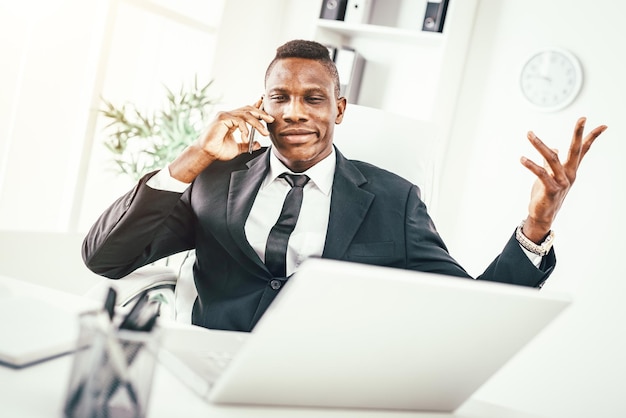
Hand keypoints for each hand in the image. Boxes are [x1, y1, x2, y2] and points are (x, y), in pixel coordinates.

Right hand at [169, 99, 273, 182]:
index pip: (247, 110)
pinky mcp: (222, 118)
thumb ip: (247, 145)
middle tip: (271, 120)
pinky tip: (245, 138)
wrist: (207, 154)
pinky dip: (245, 129)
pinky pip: (238, 120)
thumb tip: (258, 144)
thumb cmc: (218, 150)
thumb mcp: (237, 148)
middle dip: (261, 113)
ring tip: (264, 133)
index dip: (257, 108)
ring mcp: (225, 115)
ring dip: (257, 124)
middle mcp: (229, 115)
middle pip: (248, 109)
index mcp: (232, 119)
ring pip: (246, 114)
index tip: (267, 109)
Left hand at [520, 117, 606, 242]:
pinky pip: (541, 174)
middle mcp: (569, 174)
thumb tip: (554, 148)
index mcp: (570, 170)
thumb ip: (551, 163)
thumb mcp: (549, 176)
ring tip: (529, 134)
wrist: (542, 216)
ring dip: (539, 145)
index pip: (583, 150)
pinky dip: (531, 165)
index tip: (603, 125)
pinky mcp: (551, 190)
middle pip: (576, 150)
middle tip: (583, 119)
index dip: (591, 137)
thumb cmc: (545, 195)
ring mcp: (561, 182)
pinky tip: (522, 158)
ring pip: (552, 158)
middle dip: (578, 134)